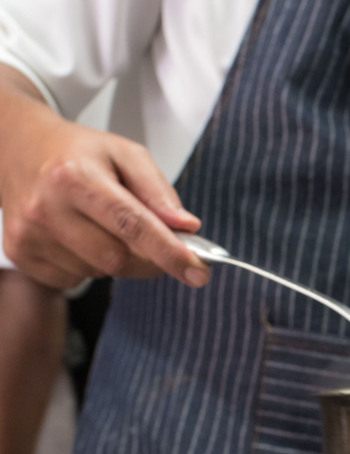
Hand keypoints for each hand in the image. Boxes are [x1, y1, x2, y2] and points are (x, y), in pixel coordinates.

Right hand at [0, 71, 209, 290]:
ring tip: (99, 223)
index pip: (132, 225)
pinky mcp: (21, 254)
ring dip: (115, 257)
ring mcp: (30, 235)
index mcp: (75, 176)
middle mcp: (47, 208)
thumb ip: (158, 190)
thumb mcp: (123, 153)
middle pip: (119, 259)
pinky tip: (77, 234)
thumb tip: (187, 228)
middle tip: (158, 243)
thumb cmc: (78, 152)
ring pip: (99, 272)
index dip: (170, 253)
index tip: (199, 273)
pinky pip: (75, 279)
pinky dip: (89, 263)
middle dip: (148, 258)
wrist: (16, 146)